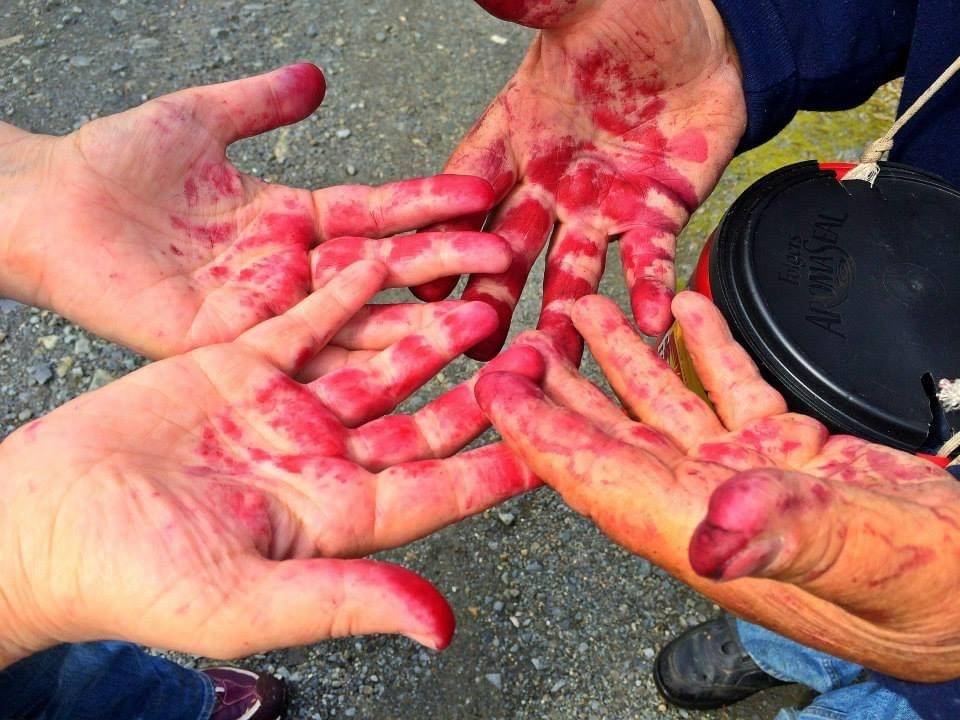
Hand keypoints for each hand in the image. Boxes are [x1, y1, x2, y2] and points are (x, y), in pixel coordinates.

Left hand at [0, 64, 508, 357]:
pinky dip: (357, 348)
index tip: (483, 194)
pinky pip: (306, 347)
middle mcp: (289, 274)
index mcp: (289, 223)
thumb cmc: (115, 163)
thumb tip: (317, 78)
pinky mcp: (234, 345)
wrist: (47, 209)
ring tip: (482, 312)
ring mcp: (265, 314)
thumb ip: (261, 102)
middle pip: (383, 272)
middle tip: (508, 261)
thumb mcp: (202, 120)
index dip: (428, 204)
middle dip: (446, 264)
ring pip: (358, 317)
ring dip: (420, 317)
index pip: (377, 213)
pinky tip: (407, 343)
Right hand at [0, 261, 541, 668]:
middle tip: (534, 354)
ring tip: (478, 300)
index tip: (548, 440)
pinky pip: (306, 322)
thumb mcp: (245, 600)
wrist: (44, 522)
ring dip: (424, 331)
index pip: (436, 490)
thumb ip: (345, 600)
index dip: (494, 466)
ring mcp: (285, 408)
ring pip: (375, 362)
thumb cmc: (133, 577)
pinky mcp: (241, 366)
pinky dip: (343, 293)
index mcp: (334, 518)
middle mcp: (321, 460)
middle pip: (420, 420)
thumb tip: (437, 627)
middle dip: (478, 388)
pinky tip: (384, 265)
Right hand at [414, 0, 745, 359]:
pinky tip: (644, 322)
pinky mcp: (655, 215)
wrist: (712, 42)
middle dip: (491, 291)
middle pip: (509, 245)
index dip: (444, 223)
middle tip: (474, 338)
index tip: (419, 268)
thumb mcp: (578, 7)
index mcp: (518, 135)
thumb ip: (534, 7)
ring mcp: (602, 206)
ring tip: (549, 359)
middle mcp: (552, 182)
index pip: (469, 182)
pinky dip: (647, 288)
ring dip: (561, 315)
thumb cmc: (636, 21)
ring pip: (573, 271)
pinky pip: (649, 258)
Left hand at [476, 292, 959, 680]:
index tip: (495, 387)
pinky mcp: (789, 450)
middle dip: (558, 390)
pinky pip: (730, 388)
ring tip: (585, 310)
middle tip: (518, 340)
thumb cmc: (936, 594)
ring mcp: (747, 474)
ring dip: (620, 359)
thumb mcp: (868, 562)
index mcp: (706, 532)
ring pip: (663, 405)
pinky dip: (707, 348)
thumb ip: (788, 541)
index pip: (596, 476)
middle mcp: (709, 502)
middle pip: (610, 438)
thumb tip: (711, 534)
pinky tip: (687, 308)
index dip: (539, 433)